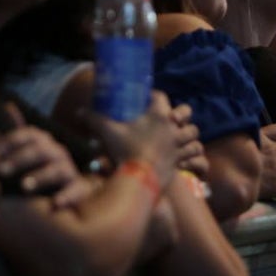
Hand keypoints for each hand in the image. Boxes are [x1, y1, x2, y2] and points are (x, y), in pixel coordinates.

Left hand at [0, 126, 91, 208]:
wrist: (70, 187)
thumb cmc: (41, 168)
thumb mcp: (29, 149)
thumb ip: (17, 132)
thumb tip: (8, 104)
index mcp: (42, 142)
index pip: (26, 135)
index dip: (8, 142)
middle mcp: (57, 152)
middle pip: (39, 150)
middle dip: (18, 159)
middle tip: (0, 171)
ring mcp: (68, 169)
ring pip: (56, 170)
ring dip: (40, 177)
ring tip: (24, 187)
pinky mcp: (79, 187)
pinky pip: (75, 191)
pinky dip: (66, 197)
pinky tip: (55, 204)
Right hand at [80, 90, 200, 190]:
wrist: (138, 179)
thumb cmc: (124, 151)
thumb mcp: (108, 132)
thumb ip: (94, 120)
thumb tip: (78, 112)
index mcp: (158, 115)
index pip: (161, 97)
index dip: (155, 96)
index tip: (148, 99)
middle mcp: (173, 128)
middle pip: (185, 112)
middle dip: (181, 115)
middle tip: (172, 119)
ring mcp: (179, 144)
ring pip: (194, 134)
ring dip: (189, 136)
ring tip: (182, 138)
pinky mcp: (181, 161)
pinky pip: (196, 155)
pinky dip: (195, 156)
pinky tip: (190, 157)